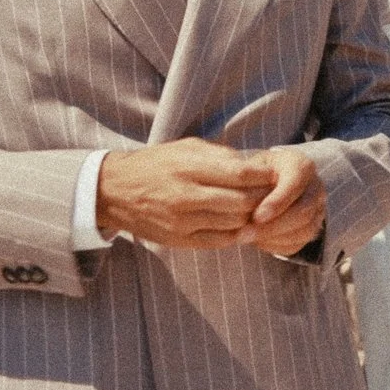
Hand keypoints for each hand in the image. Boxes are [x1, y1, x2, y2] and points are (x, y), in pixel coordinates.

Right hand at [95, 137, 276, 248]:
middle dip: (262, 199)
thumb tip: (255, 166)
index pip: (240, 174)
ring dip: (251, 218)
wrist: (115, 191)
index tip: (274, 175)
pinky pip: (219, 241)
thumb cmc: (156, 164)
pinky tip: (240, 225)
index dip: (263, 177)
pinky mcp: (179, 240)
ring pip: (234, 223)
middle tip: (272, 195)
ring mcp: (182, 221)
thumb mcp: (185, 148)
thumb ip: (220, 156)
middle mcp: (186, 195)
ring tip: (259, 210)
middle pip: (242, 202)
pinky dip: (236, 234)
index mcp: (189, 166)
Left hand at [238, 147, 325, 257]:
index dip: (277, 202)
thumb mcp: (252, 166)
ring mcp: (317, 209)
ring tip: (246, 238)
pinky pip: (298, 243)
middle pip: (303, 212)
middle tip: (245, 234)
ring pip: (303, 231)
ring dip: (273, 238)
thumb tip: (241, 201)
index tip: (256, 216)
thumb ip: (249, 180)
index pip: (295, 184)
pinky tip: (257, 241)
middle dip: (272, 226)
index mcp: (302, 166)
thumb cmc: (258, 171)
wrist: (270, 181)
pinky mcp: (312, 229)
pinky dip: (276, 245)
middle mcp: (315, 187)